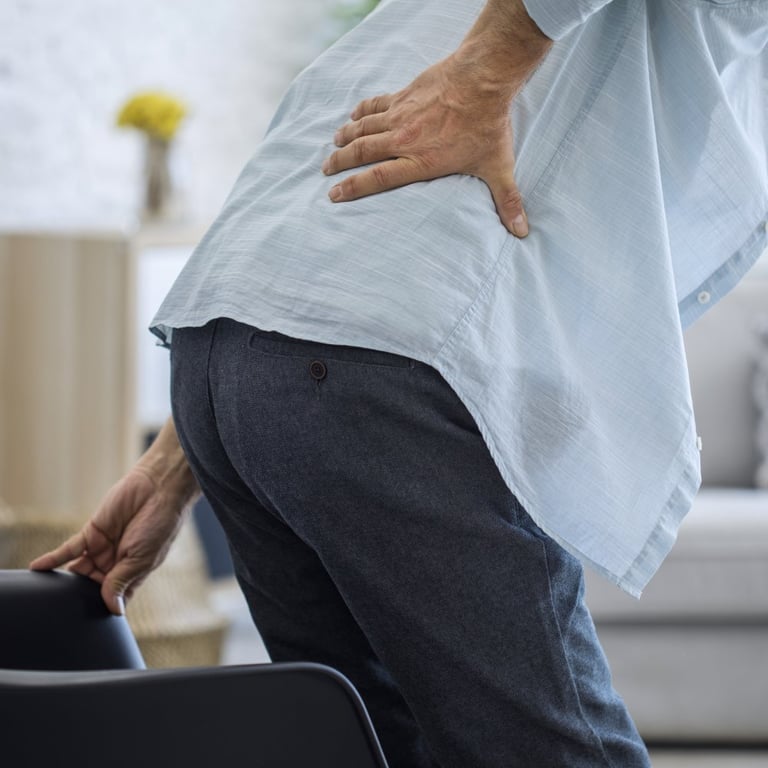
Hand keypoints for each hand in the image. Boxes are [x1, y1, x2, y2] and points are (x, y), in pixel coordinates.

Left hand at [30, 419, 197, 614]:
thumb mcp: (143, 559)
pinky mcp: (91, 532)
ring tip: (55, 593)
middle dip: (83, 595)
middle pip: (93, 587)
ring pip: (79, 571)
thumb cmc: (162, 524)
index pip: (115, 597)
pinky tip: (39, 567)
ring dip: (68, 580)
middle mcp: (117, 563)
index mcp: (134, 573)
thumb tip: (112, 608)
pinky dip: (53, 558)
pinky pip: (69, 549)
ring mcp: (103, 548)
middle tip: (71, 605)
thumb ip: (121, 581)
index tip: (94, 620)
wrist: (159, 489)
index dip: (105, 607)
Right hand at [322, 0, 550, 235]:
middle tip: (325, 171)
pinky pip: (374, 104)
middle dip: (339, 164)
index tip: (334, 194)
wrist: (484, 77)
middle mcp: (404, 139)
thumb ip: (507, 201)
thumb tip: (522, 232)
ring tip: (333, 146)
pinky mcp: (404, 95)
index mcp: (420, 161)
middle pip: (361, 152)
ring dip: (345, 138)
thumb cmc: (489, 124)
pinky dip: (360, 111)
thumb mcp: (498, 167)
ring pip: (362, 128)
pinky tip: (353, 115)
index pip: (377, 178)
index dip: (353, 188)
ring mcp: (401, 115)